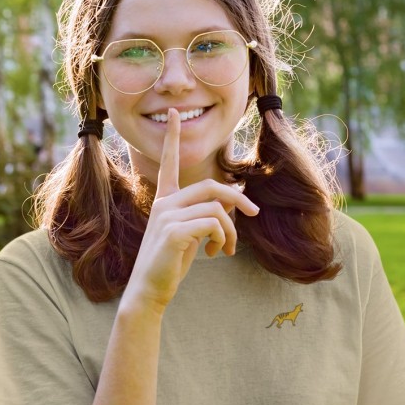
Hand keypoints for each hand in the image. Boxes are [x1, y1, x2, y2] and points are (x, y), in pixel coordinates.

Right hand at [124, 109, 259, 310]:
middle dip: (238, 198)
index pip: (169, 163)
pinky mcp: (175, 232)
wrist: (149, 290)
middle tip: (254, 213)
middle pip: (211, 186)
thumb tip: (234, 207)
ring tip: (225, 249)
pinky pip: (214, 223)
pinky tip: (214, 252)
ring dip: (232, 231)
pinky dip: (223, 239)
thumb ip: (205, 217)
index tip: (176, 114)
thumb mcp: (190, 235)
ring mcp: (167, 216)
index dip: (173, 138)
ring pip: (217, 209)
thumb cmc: (170, 264)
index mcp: (165, 201)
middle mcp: (164, 204)